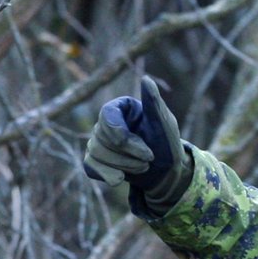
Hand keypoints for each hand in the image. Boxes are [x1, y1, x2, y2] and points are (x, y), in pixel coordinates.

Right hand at [83, 76, 189, 207]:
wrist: (165, 171)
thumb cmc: (167, 144)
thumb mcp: (165, 124)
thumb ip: (154, 103)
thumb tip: (147, 79)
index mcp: (120, 107)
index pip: (106, 117)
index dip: (123, 138)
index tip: (147, 152)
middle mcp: (105, 122)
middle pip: (102, 138)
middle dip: (129, 155)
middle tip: (150, 159)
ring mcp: (98, 141)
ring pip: (95, 153)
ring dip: (124, 166)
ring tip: (143, 167)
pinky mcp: (95, 160)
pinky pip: (90, 167)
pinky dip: (107, 175)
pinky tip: (121, 178)